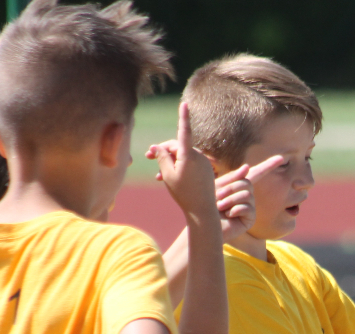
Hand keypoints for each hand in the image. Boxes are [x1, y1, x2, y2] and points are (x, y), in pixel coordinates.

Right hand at [145, 102, 216, 218]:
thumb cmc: (184, 193)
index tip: (185, 104)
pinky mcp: (206, 168)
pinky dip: (179, 166)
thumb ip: (162, 158)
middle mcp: (199, 156)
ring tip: (158, 174)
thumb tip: (158, 146)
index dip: (183, 117)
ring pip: (183, 155)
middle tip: (148, 156)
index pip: (184, 131)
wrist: (202, 210)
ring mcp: (204, 162)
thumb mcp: (168, 175)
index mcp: (189, 155)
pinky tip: (168, 177)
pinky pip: (190, 163)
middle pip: (177, 146)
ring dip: (170, 161)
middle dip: (163, 150)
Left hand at [212, 154, 284, 242]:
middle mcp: (246, 197)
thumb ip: (232, 178)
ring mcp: (249, 208)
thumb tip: (247, 166)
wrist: (201, 224)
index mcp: (238, 187)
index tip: (280, 158)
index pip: (256, 174)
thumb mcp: (216, 187)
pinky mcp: (250, 220)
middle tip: (217, 197)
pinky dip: (235, 210)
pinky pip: (248, 208)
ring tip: (220, 207)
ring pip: (247, 195)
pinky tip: (228, 216)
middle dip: (230, 188)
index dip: (268, 165)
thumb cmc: (205, 205)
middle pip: (246, 183)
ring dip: (230, 200)